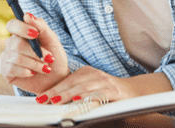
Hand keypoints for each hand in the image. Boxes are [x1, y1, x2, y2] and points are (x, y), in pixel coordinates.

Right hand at [0, 13, 68, 94]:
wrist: (57, 79)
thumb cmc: (54, 57)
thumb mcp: (52, 39)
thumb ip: (41, 26)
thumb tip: (27, 15)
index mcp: (21, 34)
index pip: (12, 24)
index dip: (21, 28)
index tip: (35, 34)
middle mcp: (12, 44)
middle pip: (15, 43)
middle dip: (35, 52)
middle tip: (49, 57)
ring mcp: (7, 58)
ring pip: (15, 57)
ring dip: (34, 63)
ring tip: (45, 68)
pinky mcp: (6, 72)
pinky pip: (11, 69)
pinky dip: (26, 71)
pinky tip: (33, 73)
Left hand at [35, 68, 173, 104]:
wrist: (133, 92)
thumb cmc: (108, 92)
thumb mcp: (90, 89)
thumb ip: (76, 92)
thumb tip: (54, 101)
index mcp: (86, 72)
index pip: (66, 81)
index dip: (53, 89)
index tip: (40, 98)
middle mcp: (94, 74)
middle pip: (72, 83)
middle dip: (56, 92)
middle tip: (43, 100)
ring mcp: (104, 81)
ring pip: (83, 87)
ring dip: (68, 94)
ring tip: (55, 100)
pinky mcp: (113, 90)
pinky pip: (98, 94)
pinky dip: (87, 97)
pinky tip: (78, 100)